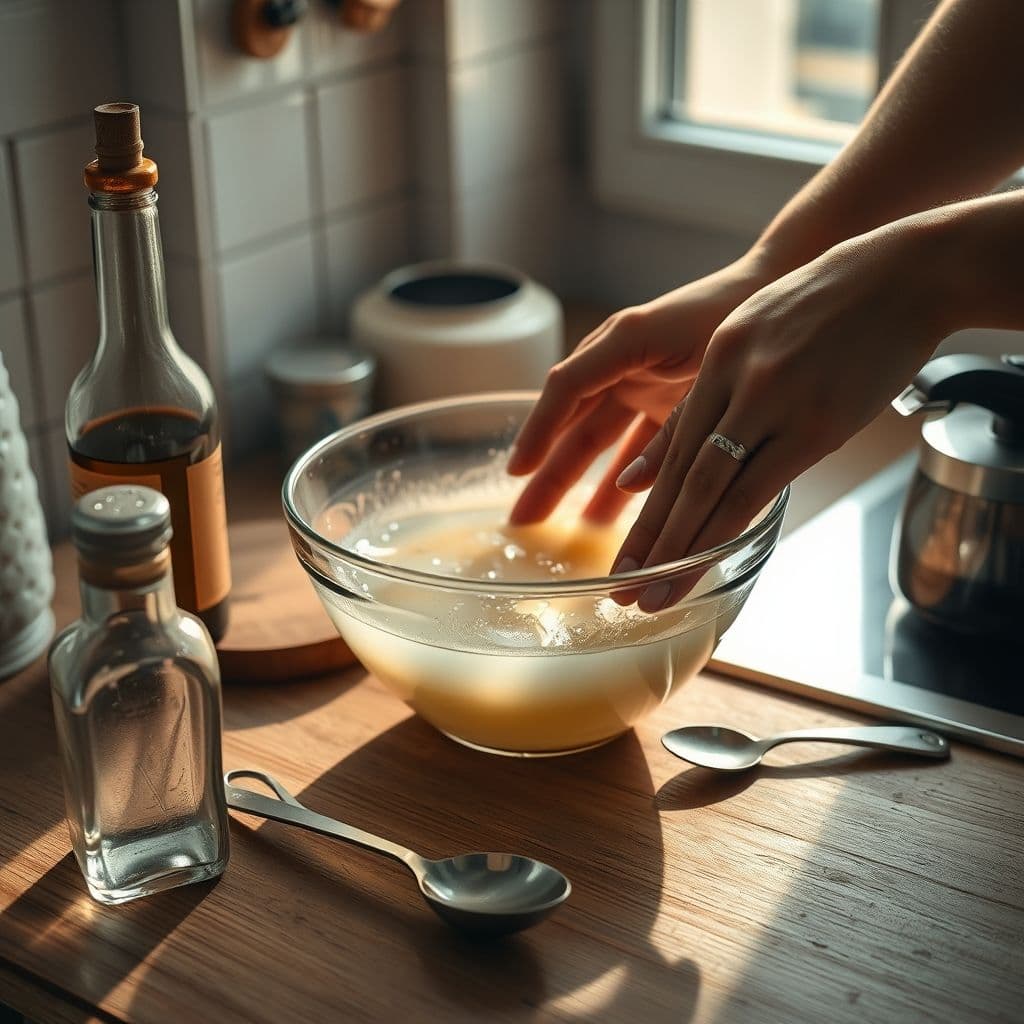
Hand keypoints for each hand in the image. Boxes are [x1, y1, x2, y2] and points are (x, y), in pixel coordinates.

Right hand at [507, 254, 775, 525]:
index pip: (567, 389)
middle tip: (519, 518)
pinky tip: (601, 517)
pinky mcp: (662, 402)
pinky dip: (618, 481)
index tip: (518, 469)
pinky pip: (631, 448)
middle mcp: (622, 363)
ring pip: (598, 443)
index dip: (540, 430)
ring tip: (552, 527)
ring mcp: (641, 384)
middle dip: (547, 473)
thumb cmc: (743, 308)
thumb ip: (670, 425)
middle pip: (573, 425)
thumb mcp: (707, 365)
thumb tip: (628, 483)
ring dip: (577, 484)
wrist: (778, 282)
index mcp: (625, 340)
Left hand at [612, 222, 950, 611]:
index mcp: (716, 361)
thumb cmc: (831, 308)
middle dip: (648, 540)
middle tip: (622, 589)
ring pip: (711, 487)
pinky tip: (702, 560)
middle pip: (680, 476)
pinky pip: (760, 486)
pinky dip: (726, 526)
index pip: (671, 451)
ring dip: (678, 547)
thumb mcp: (755, 337)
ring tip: (651, 594)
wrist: (904, 275)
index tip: (626, 554)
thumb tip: (651, 465)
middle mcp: (733, 383)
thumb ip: (708, 399)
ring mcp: (772, 403)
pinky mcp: (816, 424)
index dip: (644, 508)